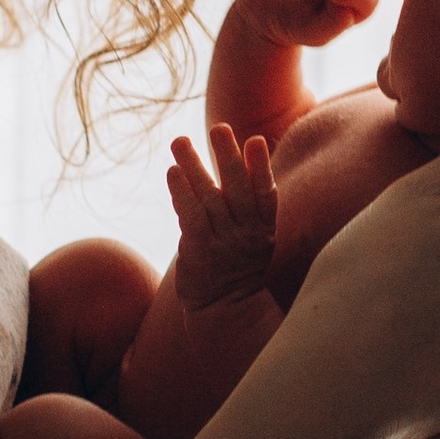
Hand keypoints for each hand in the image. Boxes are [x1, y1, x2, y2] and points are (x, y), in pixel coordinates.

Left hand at [166, 122, 279, 306]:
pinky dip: (182, 194)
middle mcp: (245, 234)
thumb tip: (237, 159)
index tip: (256, 140)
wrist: (225, 310)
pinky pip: (190, 218)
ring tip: (180, 140)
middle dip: (228, 157)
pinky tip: (173, 172)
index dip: (261, 167)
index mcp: (263, 228)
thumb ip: (247, 203)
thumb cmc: (237, 265)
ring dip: (194, 167)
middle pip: (238, 191)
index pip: (266, 194)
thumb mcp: (254, 236)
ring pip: (209, 199)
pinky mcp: (198, 253)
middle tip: (219, 128)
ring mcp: (222, 244)